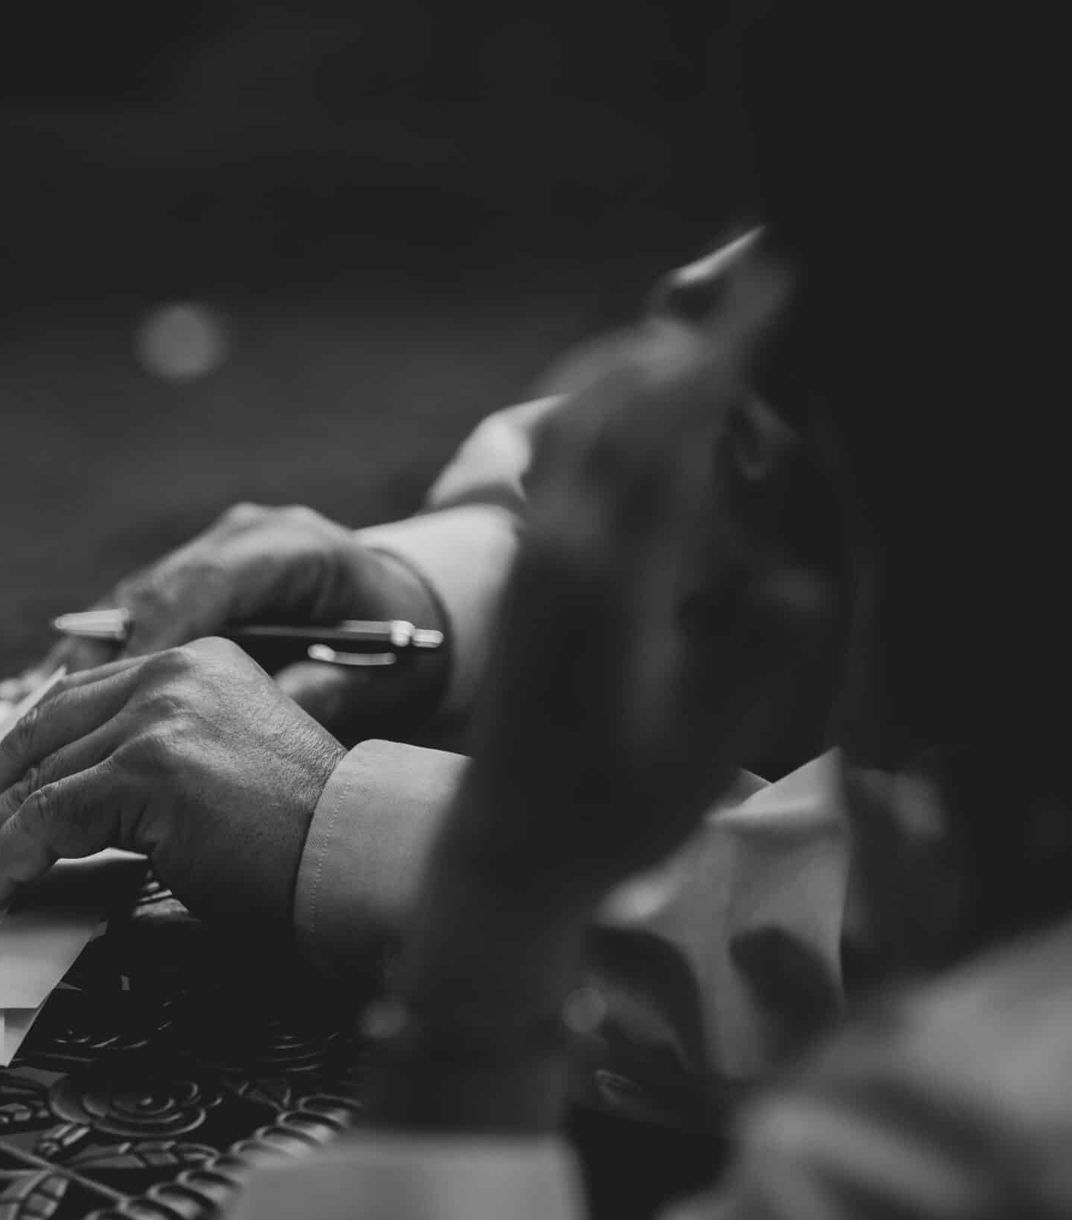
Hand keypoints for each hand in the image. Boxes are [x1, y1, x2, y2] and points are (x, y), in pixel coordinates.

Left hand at [0, 638, 345, 927]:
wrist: (358, 863)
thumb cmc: (297, 847)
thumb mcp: (205, 789)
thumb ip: (134, 779)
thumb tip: (42, 827)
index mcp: (190, 664)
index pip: (69, 710)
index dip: (11, 769)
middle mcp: (173, 672)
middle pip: (41, 736)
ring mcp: (162, 713)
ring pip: (36, 781)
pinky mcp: (154, 765)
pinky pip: (49, 819)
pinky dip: (1, 862)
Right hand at [36, 502, 449, 736]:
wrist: (409, 614)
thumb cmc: (398, 655)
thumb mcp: (376, 682)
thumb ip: (315, 696)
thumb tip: (254, 725)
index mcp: (290, 547)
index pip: (206, 585)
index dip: (153, 641)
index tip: (112, 697)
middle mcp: (239, 538)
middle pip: (150, 592)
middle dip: (96, 657)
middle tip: (46, 713)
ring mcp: (208, 553)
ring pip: (127, 605)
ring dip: (79, 665)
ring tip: (31, 719)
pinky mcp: (188, 579)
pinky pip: (129, 619)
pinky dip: (95, 665)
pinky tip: (51, 710)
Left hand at [455, 277, 838, 905]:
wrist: (507, 849)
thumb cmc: (613, 812)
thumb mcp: (700, 750)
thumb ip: (751, 662)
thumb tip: (802, 576)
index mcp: (609, 581)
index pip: (672, 438)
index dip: (723, 355)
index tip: (770, 289)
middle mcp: (559, 550)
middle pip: (621, 408)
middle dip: (690, 338)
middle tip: (758, 281)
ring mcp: (533, 558)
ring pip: (579, 427)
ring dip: (640, 366)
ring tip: (705, 325)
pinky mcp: (522, 575)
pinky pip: (559, 462)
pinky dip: (604, 411)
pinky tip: (636, 412)